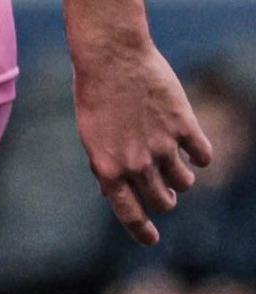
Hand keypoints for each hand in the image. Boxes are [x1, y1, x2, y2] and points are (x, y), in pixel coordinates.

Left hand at [75, 41, 212, 244]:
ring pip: (186, 183)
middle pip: (164, 202)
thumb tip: (109, 195)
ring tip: (172, 158)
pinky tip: (190, 143)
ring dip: (182, 176)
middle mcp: (136, 163)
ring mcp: (162, 147)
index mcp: (107, 167)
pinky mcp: (184, 128)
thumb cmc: (94, 91)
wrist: (110, 54)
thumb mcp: (90, 133)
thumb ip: (103, 165)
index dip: (142, 231)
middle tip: (164, 187)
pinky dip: (199, 154)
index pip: (129, 214)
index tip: (151, 239)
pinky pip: (204, 157)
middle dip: (165, 198)